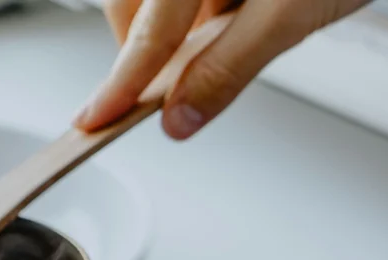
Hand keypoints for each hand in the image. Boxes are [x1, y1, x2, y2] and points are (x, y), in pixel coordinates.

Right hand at [75, 0, 369, 138]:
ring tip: (226, 22)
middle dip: (147, 48)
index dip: (121, 84)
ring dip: (173, 24)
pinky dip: (194, 6)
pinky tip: (233, 4)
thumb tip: (180, 118)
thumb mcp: (293, 11)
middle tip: (175, 77)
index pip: (147, 33)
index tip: (94, 120)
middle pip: (132, 8)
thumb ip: (229, 67)